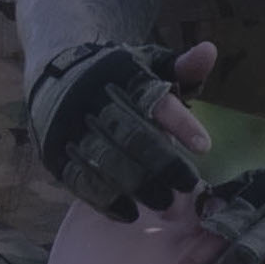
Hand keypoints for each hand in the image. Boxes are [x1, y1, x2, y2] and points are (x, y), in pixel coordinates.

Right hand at [25, 39, 215, 220]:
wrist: (54, 72)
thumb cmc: (117, 76)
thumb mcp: (148, 64)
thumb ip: (181, 67)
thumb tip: (210, 51)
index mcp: (121, 74)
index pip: (153, 98)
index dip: (179, 123)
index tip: (204, 147)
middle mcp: (92, 97)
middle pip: (131, 134)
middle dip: (162, 163)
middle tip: (188, 185)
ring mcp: (70, 125)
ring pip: (106, 160)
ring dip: (137, 185)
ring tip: (164, 203)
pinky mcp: (55, 150)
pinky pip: (79, 179)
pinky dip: (105, 199)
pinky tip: (128, 212)